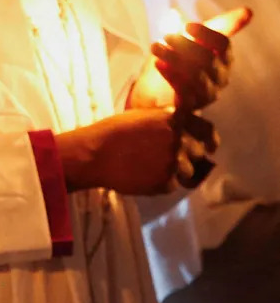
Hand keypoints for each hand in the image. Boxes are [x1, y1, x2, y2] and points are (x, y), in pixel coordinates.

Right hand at [57, 109, 216, 194]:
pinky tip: (142, 176)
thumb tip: (185, 127)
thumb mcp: (142, 116)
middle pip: (199, 153)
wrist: (93, 154)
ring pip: (188, 172)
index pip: (207, 130)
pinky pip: (172, 186)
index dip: (210, 140)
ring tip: (150, 168)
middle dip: (186, 156)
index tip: (209, 147)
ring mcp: (173, 162)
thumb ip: (167, 120)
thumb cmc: (111, 132)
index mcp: (173, 120)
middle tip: (165, 158)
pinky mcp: (165, 182)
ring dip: (174, 172)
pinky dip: (160, 183)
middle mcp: (178, 140)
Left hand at [129, 6, 251, 110]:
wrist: (155, 93)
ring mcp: (206, 94)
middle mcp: (220, 78)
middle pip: (209, 59)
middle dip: (186, 45)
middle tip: (166, 36)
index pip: (223, 45)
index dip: (207, 33)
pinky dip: (170, 74)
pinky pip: (184, 91)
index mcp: (224, 60)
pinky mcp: (189, 106)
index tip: (187, 26)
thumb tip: (248, 12)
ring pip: (197, 76)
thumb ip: (217, 26)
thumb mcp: (195, 40)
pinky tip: (158, 63)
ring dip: (174, 58)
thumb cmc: (180, 62)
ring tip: (155, 47)